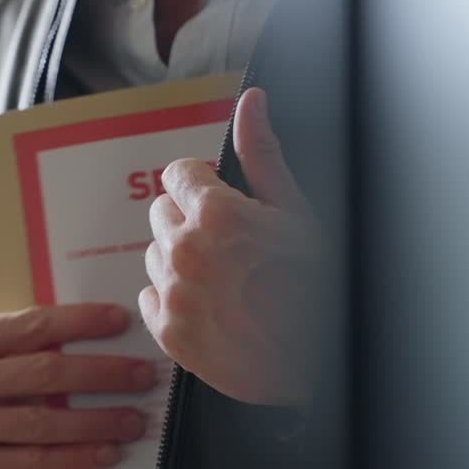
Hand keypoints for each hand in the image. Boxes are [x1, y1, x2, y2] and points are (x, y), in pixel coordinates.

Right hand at [0, 303, 157, 468]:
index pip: (29, 326)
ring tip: (133, 419)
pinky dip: (74, 457)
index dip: (80, 322)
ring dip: (97, 422)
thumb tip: (92, 330)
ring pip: (42, 423)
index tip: (122, 320)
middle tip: (142, 374)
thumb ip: (12, 342)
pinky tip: (105, 452)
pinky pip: (31, 462)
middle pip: (43, 374)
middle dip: (102, 374)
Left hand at [140, 88, 321, 405]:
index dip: (202, 185)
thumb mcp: (298, 215)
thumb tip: (251, 103)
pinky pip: (149, 297)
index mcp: (217, 215)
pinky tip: (210, 305)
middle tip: (229, 245)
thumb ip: (264, 156)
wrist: (319, 366)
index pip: (178, 173)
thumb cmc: (319, 290)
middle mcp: (186, 251)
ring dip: (179, 259)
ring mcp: (174, 294)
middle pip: (162, 212)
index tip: (221, 203)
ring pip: (155, 255)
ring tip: (223, 279)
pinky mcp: (168, 333)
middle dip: (190, 220)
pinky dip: (172, 299)